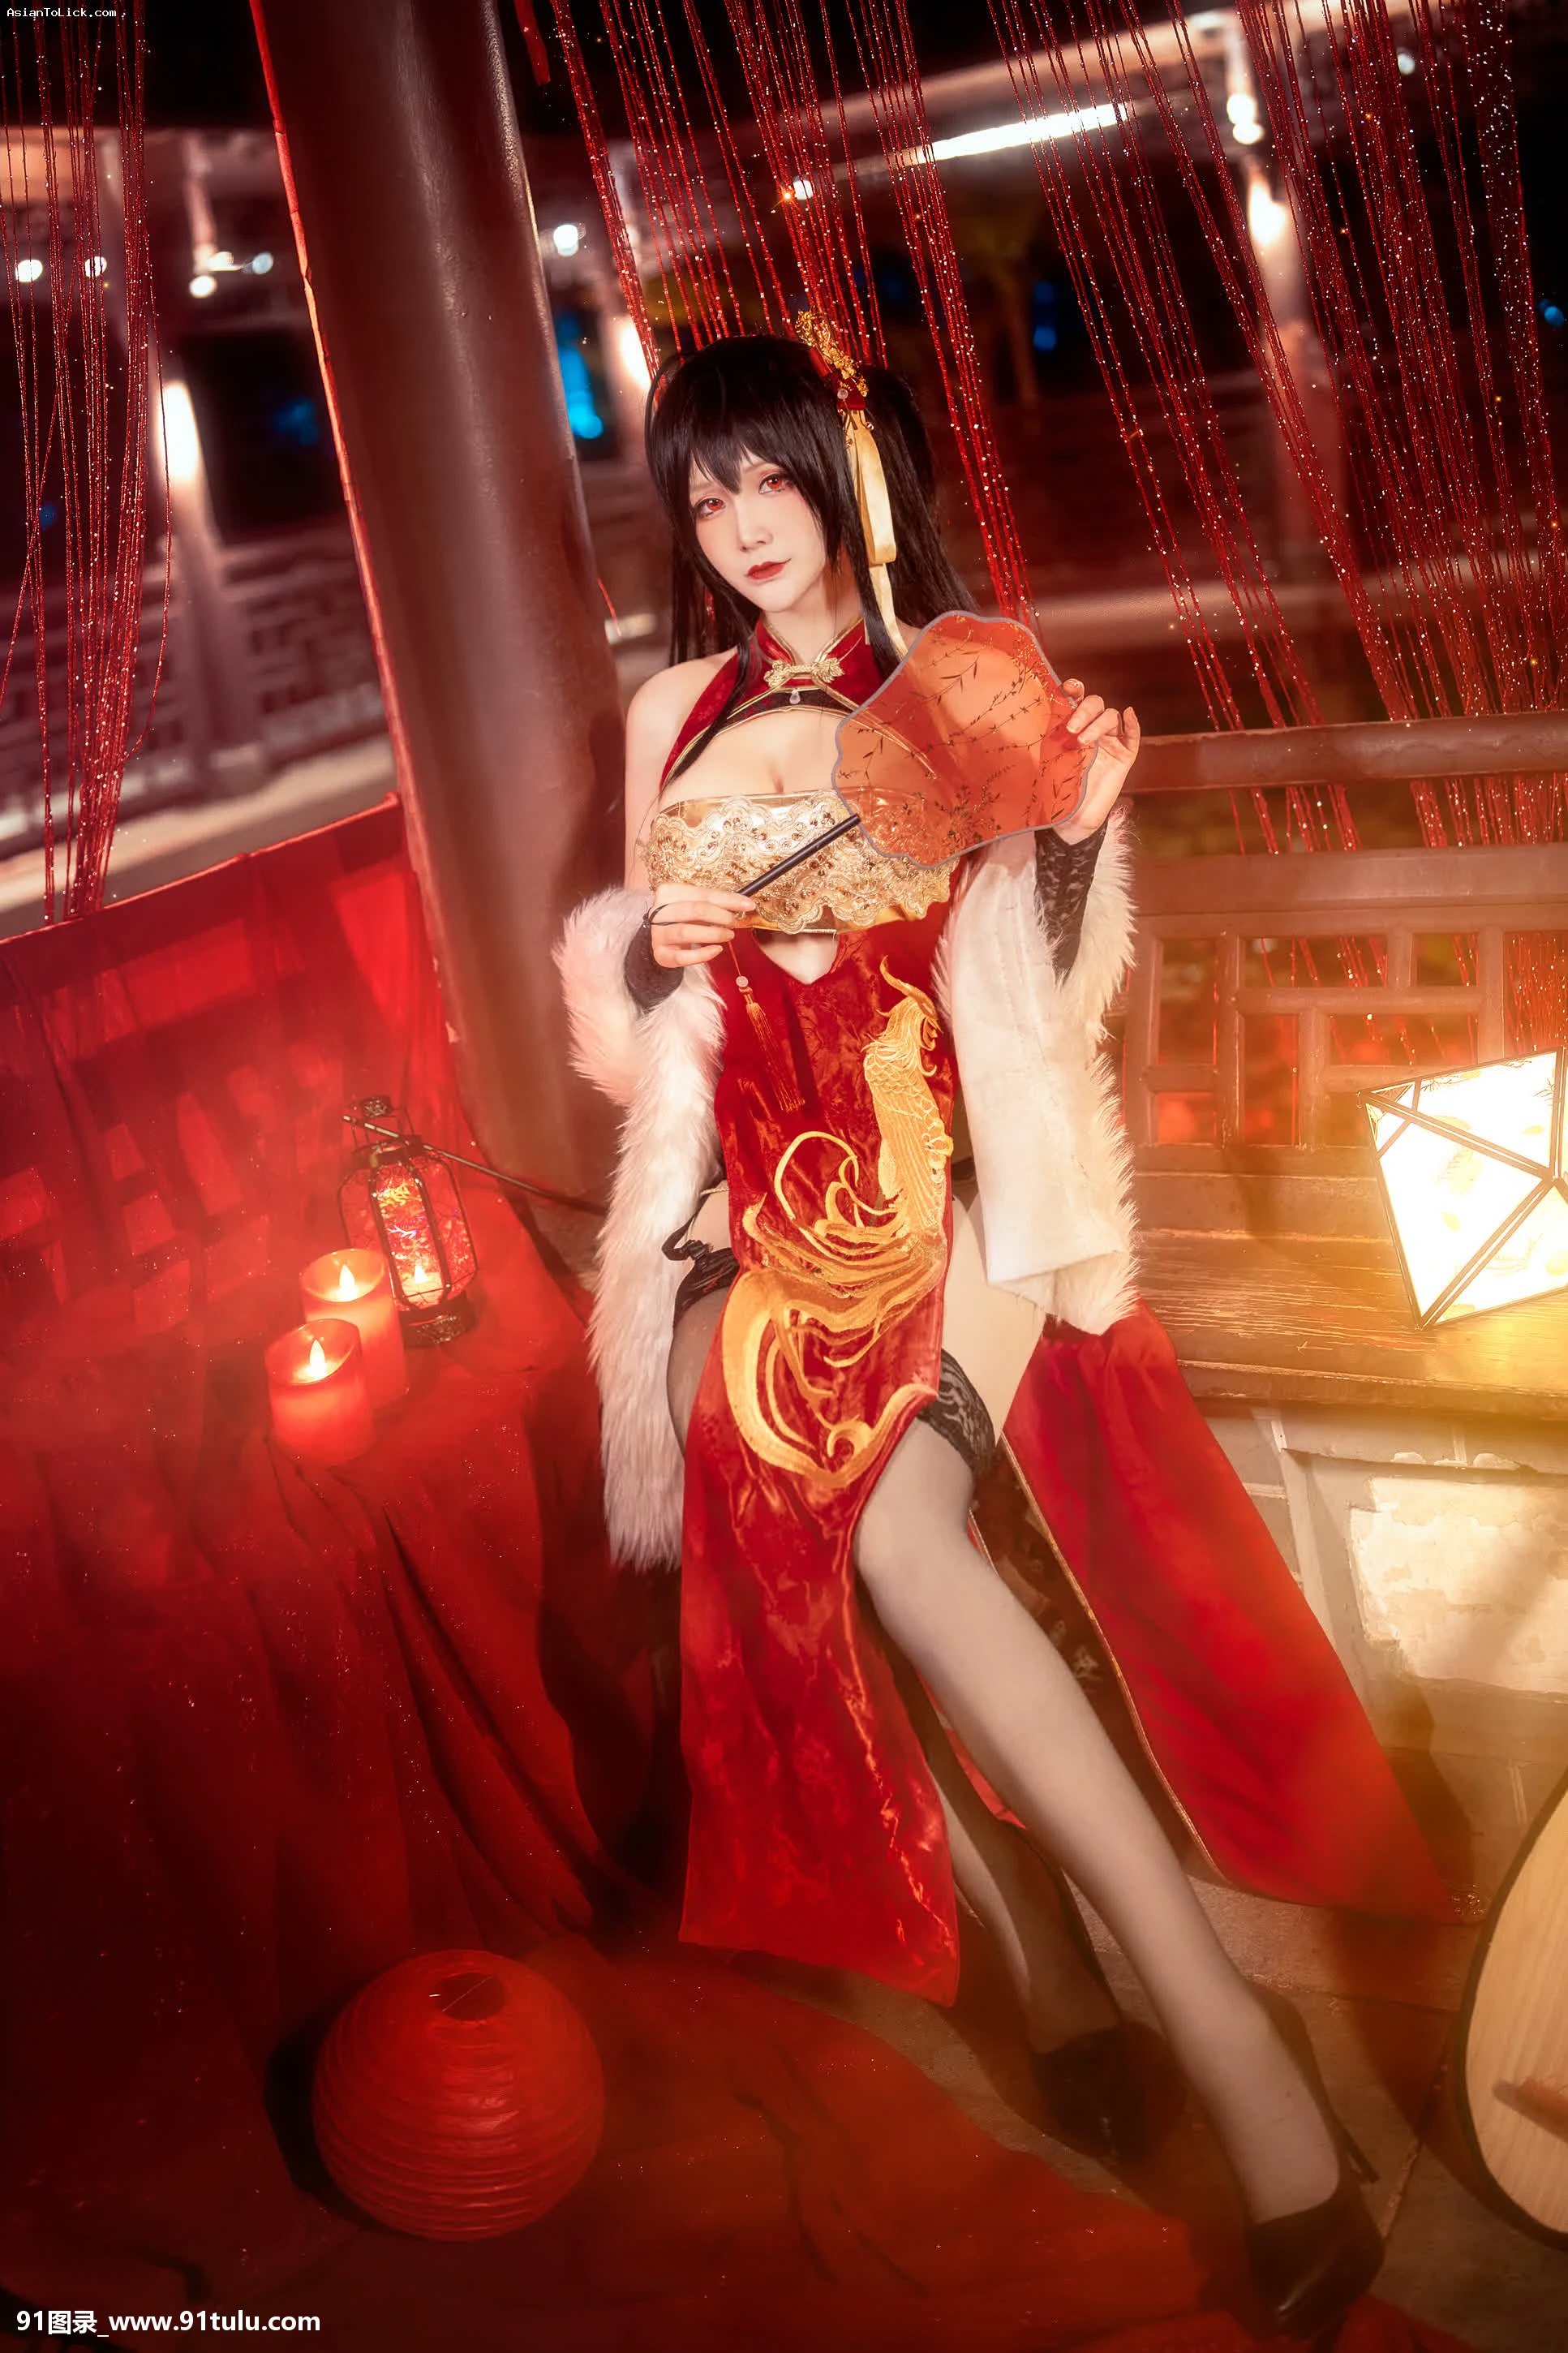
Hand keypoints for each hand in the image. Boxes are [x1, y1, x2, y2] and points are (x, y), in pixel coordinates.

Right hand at [648, 887, 757, 966]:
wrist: (663, 938)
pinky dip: (702, 954)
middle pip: (695, 910)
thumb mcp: (697, 905)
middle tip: (733, 923)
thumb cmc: (684, 919)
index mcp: (669, 892)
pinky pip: (681, 957)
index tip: (749, 905)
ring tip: (728, 935)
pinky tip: (716, 950)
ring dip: (713, 934)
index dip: (729, 900)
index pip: (703, 893)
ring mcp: (657, 934)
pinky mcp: (660, 954)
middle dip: (720, 916)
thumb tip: (744, 904)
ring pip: (686, 932)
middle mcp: (658, 911)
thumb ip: (716, 903)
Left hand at [1054, 678, 1139, 842]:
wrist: (1072, 816)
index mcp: (1073, 725)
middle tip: (1072, 729)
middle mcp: (1092, 728)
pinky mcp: (1124, 755)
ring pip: (1111, 717)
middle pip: (1096, 704)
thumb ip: (1050, 732)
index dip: (1075, 689)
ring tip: (1083, 743)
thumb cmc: (1057, 786)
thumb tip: (1043, 708)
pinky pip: (1133, 735)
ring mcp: (1110, 741)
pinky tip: (1129, 715)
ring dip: (1098, 724)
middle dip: (1084, 711)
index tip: (1069, 688)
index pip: (1076, 699)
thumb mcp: (1049, 757)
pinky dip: (1133, 723)